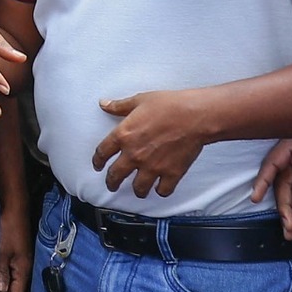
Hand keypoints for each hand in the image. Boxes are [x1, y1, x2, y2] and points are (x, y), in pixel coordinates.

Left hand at [0, 208, 32, 291]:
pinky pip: (8, 273)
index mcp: (22, 268)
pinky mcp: (13, 252)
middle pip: (15, 290)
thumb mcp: (3, 250)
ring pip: (11, 282)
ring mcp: (18, 259)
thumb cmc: (9, 227)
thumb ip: (1, 270)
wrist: (13, 206)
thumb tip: (1, 291)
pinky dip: (1, 281)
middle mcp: (22, 266)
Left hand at [93, 90, 207, 197]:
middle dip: (111, 182)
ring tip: (137, 190)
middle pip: (115, 175)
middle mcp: (134, 154)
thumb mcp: (139, 100)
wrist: (194, 116)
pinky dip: (160, 191)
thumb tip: (104, 104)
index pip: (102, 153)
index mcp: (123, 135)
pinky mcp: (171, 174)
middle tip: (111, 185)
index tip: (98, 165)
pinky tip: (160, 188)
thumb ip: (119, 106)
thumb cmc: (168, 105)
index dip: (97, 161)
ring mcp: (152, 166)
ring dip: (136, 190)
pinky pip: (162, 191)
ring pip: (138, 188)